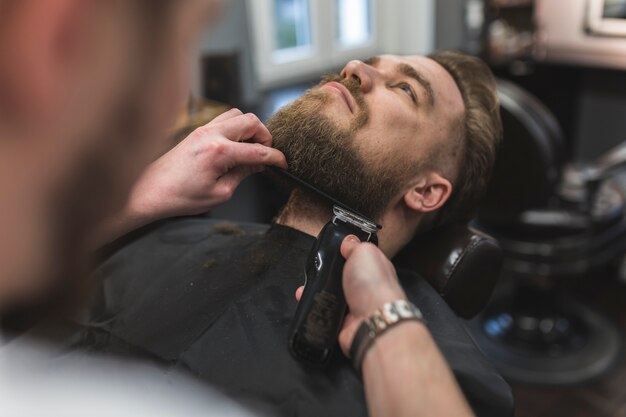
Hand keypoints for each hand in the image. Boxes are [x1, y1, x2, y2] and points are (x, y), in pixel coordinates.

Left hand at [128, 108, 286, 220]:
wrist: (150, 191)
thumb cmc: (180, 196)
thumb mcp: (220, 193)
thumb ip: (243, 174)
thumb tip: (258, 164)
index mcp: (219, 152)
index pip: (258, 150)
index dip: (276, 157)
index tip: (284, 163)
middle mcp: (211, 135)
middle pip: (250, 120)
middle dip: (265, 136)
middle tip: (267, 153)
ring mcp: (202, 129)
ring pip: (237, 114)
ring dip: (249, 128)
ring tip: (251, 148)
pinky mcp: (196, 131)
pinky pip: (223, 119)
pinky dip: (235, 127)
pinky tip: (235, 145)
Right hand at [295, 236, 406, 355]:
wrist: (372, 320)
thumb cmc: (374, 285)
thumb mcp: (364, 252)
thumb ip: (355, 245)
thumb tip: (348, 240)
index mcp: (373, 268)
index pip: (358, 258)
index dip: (344, 252)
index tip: (330, 249)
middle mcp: (365, 287)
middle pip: (341, 277)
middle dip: (326, 273)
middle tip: (316, 269)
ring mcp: (354, 305)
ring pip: (330, 295)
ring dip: (317, 290)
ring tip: (306, 285)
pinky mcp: (343, 321)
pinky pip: (325, 311)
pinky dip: (315, 306)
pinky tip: (307, 299)